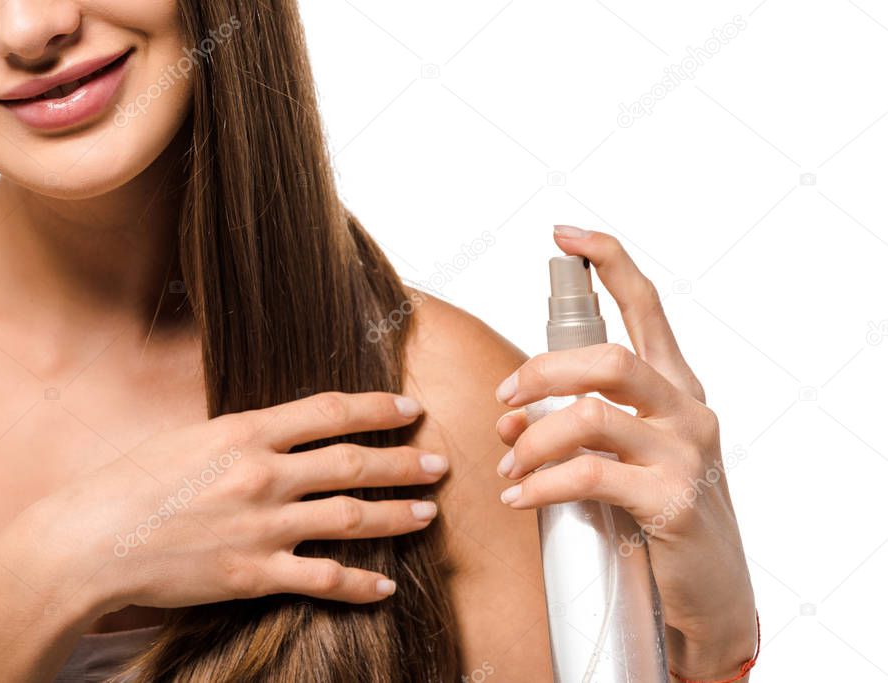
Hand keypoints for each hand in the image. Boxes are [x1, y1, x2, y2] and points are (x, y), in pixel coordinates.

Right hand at [11, 391, 447, 616]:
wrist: (90, 541)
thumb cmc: (130, 485)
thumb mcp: (189, 439)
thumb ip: (241, 436)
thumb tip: (281, 433)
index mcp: (244, 431)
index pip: (329, 412)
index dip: (377, 409)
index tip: (409, 410)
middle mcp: (262, 474)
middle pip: (352, 464)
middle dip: (402, 462)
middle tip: (439, 462)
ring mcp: (261, 526)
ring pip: (349, 518)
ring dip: (396, 515)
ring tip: (428, 513)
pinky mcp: (254, 574)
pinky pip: (321, 579)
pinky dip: (358, 583)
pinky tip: (385, 585)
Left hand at [493, 226, 756, 678]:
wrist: (708, 595)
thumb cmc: (658, 516)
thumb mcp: (618, 459)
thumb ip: (570, 428)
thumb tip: (509, 418)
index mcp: (675, 389)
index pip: (646, 308)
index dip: (608, 263)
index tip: (565, 235)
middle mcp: (687, 411)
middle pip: (608, 357)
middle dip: (541, 371)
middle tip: (505, 398)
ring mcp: (686, 454)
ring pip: (591, 414)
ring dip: (533, 437)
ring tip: (508, 463)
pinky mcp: (673, 500)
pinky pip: (590, 475)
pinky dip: (542, 482)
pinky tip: (520, 496)